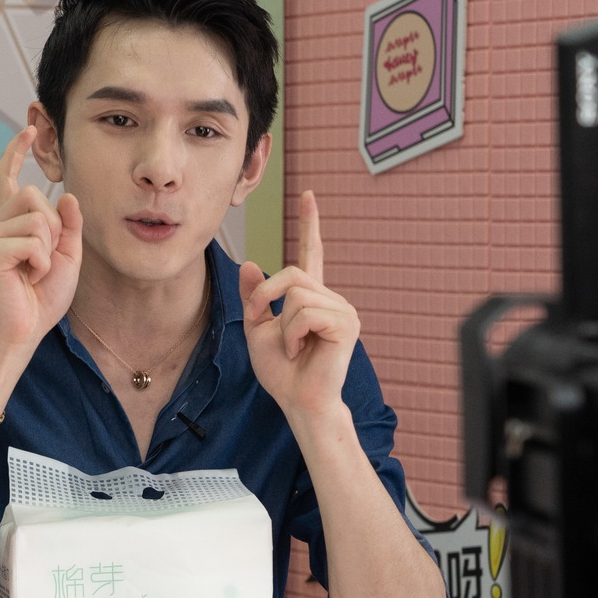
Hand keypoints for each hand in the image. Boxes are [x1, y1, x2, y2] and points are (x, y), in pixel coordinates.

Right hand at [0, 126, 82, 354]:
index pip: (9, 178)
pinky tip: (29, 277)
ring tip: (34, 270)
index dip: (16, 153)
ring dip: (49, 250)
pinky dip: (42, 264)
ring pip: (38, 220)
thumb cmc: (44, 295)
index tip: (28, 130)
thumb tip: (66, 195)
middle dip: (53, 229)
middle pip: (34, 196)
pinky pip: (34, 242)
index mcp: (12, 222)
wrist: (26, 328)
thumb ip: (69, 225)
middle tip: (43, 259)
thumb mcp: (68, 255)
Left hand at [239, 191, 359, 419]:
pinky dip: (292, 335)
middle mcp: (331, 298)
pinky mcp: (346, 324)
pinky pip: (305, 312)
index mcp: (313, 297)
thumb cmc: (282, 372)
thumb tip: (250, 263)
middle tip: (259, 325)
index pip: (312, 252)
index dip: (310, 223)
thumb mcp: (257, 330)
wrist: (299, 401)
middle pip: (291, 273)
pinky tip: (301, 351)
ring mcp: (343, 310)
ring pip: (296, 294)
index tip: (308, 196)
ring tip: (291, 348)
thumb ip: (255, 298)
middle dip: (264, 298)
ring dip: (281, 325)